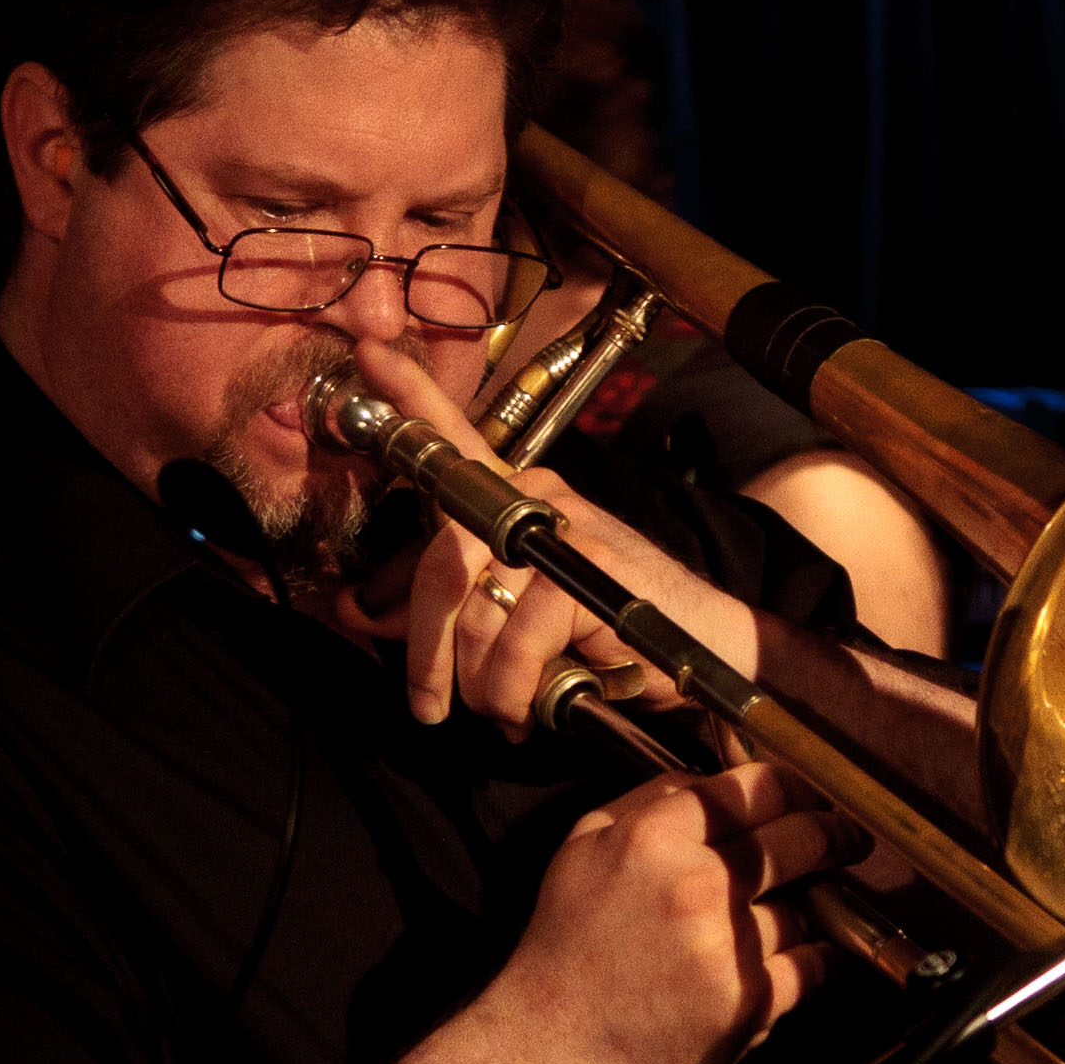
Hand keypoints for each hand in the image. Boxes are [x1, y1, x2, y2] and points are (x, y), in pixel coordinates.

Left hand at [350, 335, 759, 738]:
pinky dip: (518, 691)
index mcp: (518, 499)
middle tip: (431, 705)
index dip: (410, 397)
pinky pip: (515, 641)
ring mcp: (562, 529)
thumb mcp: (520, 619)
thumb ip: (450, 612)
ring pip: (474, 616)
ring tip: (510, 710)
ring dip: (483, 686)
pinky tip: (541, 705)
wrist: (706, 647)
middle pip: (439, 564)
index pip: (458, 440)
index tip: (368, 352)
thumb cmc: (613, 634)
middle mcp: (536, 498)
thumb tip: (358, 614)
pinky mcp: (584, 570)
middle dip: (427, 654)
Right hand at [475, 755, 856, 1063]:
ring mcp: (730, 948)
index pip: (754, 789)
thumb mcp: (584, 847)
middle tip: (848, 837)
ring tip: (811, 902)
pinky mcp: (751, 1004)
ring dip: (813, 903)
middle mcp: (698, 887)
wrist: (554, 1049)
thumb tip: (714, 777)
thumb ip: (650, 801)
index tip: (809, 793)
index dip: (794, 785)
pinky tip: (813, 951)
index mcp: (655, 840)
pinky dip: (819, 955)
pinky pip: (813, 964)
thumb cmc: (567, 945)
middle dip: (834, 833)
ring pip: (806, 906)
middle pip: (800, 838)